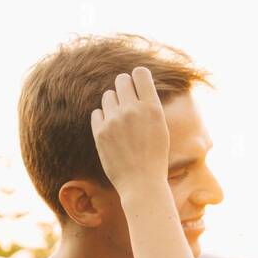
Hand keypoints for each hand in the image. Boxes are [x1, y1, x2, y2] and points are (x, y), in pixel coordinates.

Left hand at [90, 66, 169, 196]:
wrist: (142, 184)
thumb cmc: (154, 157)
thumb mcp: (160, 128)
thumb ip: (148, 105)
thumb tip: (135, 85)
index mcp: (152, 108)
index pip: (140, 73)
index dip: (138, 78)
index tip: (138, 88)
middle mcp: (133, 110)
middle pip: (121, 79)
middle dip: (124, 88)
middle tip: (128, 104)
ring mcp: (114, 120)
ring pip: (108, 95)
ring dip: (113, 104)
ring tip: (121, 123)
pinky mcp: (100, 132)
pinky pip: (97, 112)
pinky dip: (103, 118)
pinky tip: (112, 132)